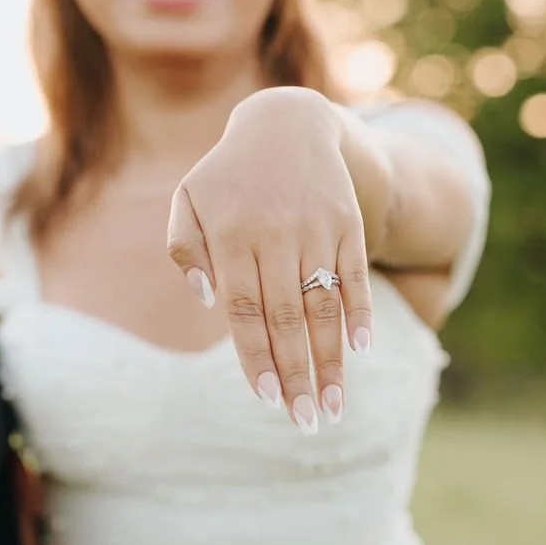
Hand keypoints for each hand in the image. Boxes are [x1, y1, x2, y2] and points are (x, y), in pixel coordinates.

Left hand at [167, 87, 372, 430]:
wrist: (287, 123)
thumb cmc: (227, 175)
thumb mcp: (188, 200)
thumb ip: (184, 250)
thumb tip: (210, 301)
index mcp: (231, 235)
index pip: (243, 310)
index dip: (256, 357)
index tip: (266, 399)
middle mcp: (275, 234)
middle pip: (287, 318)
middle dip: (297, 376)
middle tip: (307, 422)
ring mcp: (316, 229)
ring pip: (324, 306)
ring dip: (331, 361)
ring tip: (335, 406)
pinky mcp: (348, 223)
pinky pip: (355, 275)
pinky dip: (360, 313)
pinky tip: (360, 351)